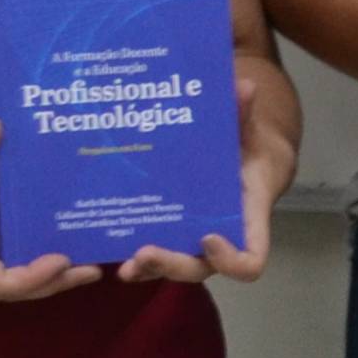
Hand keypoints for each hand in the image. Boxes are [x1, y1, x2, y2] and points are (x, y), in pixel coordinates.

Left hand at [120, 109, 290, 284]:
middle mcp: (218, 241)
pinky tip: (108, 246)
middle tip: (144, 252)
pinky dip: (133, 257)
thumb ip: (243, 114)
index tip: (207, 237)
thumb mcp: (248, 131)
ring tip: (122, 264)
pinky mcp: (170, 236)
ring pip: (171, 268)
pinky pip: (153, 255)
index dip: (230, 259)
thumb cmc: (248, 150)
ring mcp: (191, 243)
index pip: (249, 262)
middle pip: (199, 270)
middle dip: (171, 264)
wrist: (241, 162)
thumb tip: (243, 87)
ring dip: (146, 269)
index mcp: (245, 221)